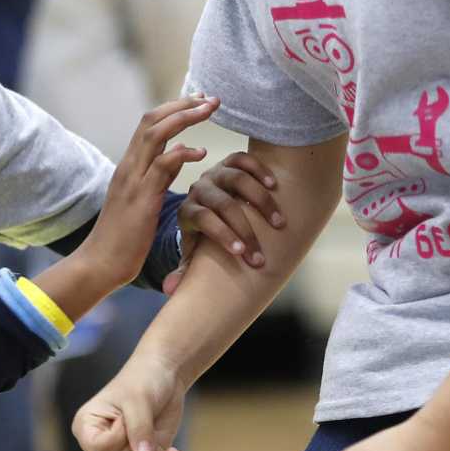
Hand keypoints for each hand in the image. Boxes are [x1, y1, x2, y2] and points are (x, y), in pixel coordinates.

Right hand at [72, 357, 185, 450]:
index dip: (118, 437)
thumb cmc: (142, 381)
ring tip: (154, 431)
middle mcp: (99, 444)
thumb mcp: (139, 400)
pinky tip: (171, 450)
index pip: (97, 449)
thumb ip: (139, 430)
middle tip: (142, 421)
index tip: (125, 416)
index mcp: (86, 426)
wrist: (164, 376)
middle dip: (135, 447)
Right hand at [73, 96, 218, 291]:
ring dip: (184, 118)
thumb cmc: (122, 239)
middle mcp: (128, 166)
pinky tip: (201, 154)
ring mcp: (132, 180)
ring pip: (155, 134)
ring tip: (209, 111)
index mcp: (129, 166)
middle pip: (151, 119)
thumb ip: (158, 174)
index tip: (199, 101)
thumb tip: (177, 152)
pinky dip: (182, 154)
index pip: (149, 124)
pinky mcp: (141, 198)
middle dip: (182, 104)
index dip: (175, 108)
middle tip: (210, 98)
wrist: (100, 264)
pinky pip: (161, 166)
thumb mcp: (142, 199)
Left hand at [182, 150, 284, 268]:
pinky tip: (275, 186)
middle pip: (224, 204)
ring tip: (279, 223)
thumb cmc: (203, 236)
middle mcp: (200, 190)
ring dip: (261, 201)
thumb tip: (170, 290)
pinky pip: (244, 160)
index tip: (242, 253)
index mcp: (188, 211)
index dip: (222, 235)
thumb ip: (183, 270)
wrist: (208, 205)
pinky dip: (259, 170)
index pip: (204, 219)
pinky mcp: (229, 163)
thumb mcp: (192, 253)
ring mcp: (215, 174)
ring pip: (237, 180)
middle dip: (245, 230)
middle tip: (263, 252)